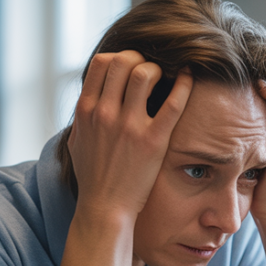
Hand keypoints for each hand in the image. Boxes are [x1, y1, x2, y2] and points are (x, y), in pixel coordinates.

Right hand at [68, 51, 192, 220]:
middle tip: (151, 69)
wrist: (104, 208)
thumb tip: (91, 97)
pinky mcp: (153, 141)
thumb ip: (84, 116)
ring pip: (145, 73)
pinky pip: (173, 102)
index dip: (120, 57)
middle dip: (140, 58)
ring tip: (165, 78)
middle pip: (123, 60)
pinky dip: (183, 85)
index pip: (102, 62)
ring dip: (158, 69)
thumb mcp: (77, 140)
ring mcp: (129, 126)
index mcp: (86, 110)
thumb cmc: (92, 177)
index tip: (130, 67)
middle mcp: (105, 113)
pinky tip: (188, 79)